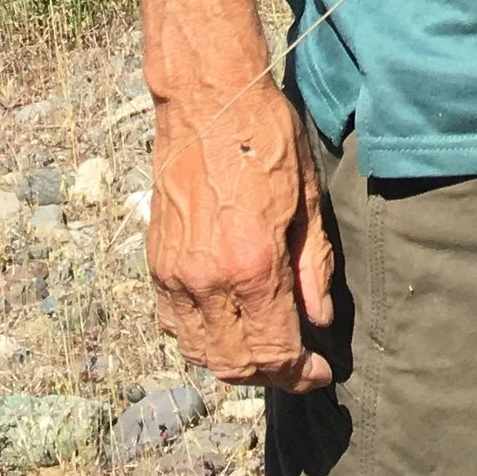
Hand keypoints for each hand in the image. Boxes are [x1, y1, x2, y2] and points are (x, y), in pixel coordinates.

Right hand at [146, 82, 337, 393]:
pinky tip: (226, 326)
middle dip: (271, 375)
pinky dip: (201, 340)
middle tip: (297, 366)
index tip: (320, 374)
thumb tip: (320, 320)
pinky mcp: (156, 263)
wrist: (207, 99)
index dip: (300, 374)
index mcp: (253, 266)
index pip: (275, 351)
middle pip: (236, 363)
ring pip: (200, 352)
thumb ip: (314, 269)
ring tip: (265, 350)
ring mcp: (176, 275)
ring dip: (234, 363)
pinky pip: (174, 325)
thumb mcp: (307, 201)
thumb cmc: (265, 138)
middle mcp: (208, 281)